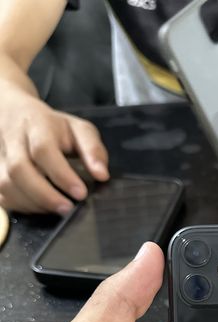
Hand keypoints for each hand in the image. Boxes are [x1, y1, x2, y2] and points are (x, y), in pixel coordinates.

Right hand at [0, 91, 108, 214]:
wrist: (12, 111)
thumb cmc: (51, 126)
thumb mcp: (77, 129)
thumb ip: (93, 150)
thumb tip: (102, 175)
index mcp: (36, 124)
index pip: (44, 150)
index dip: (62, 175)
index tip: (80, 193)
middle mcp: (13, 139)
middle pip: (20, 170)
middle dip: (45, 195)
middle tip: (68, 209)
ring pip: (6, 184)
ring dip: (33, 203)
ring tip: (56, 208)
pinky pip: (1, 195)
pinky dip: (21, 206)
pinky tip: (39, 207)